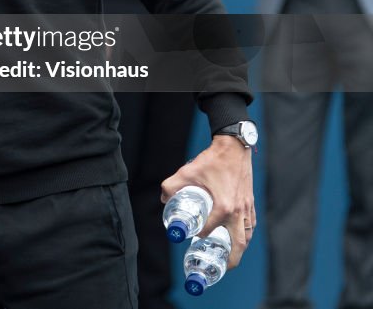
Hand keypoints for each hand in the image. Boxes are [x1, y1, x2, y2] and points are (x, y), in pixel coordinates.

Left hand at [161, 135, 254, 268]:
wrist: (234, 147)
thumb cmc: (211, 160)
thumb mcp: (186, 172)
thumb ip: (171, 186)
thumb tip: (163, 200)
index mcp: (224, 208)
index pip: (208, 230)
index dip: (197, 235)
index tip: (189, 236)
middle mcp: (239, 212)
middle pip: (238, 245)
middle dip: (230, 260)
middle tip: (221, 267)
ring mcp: (247, 209)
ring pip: (246, 237)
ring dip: (238, 249)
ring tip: (229, 256)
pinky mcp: (251, 203)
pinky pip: (250, 226)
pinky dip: (244, 236)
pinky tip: (237, 237)